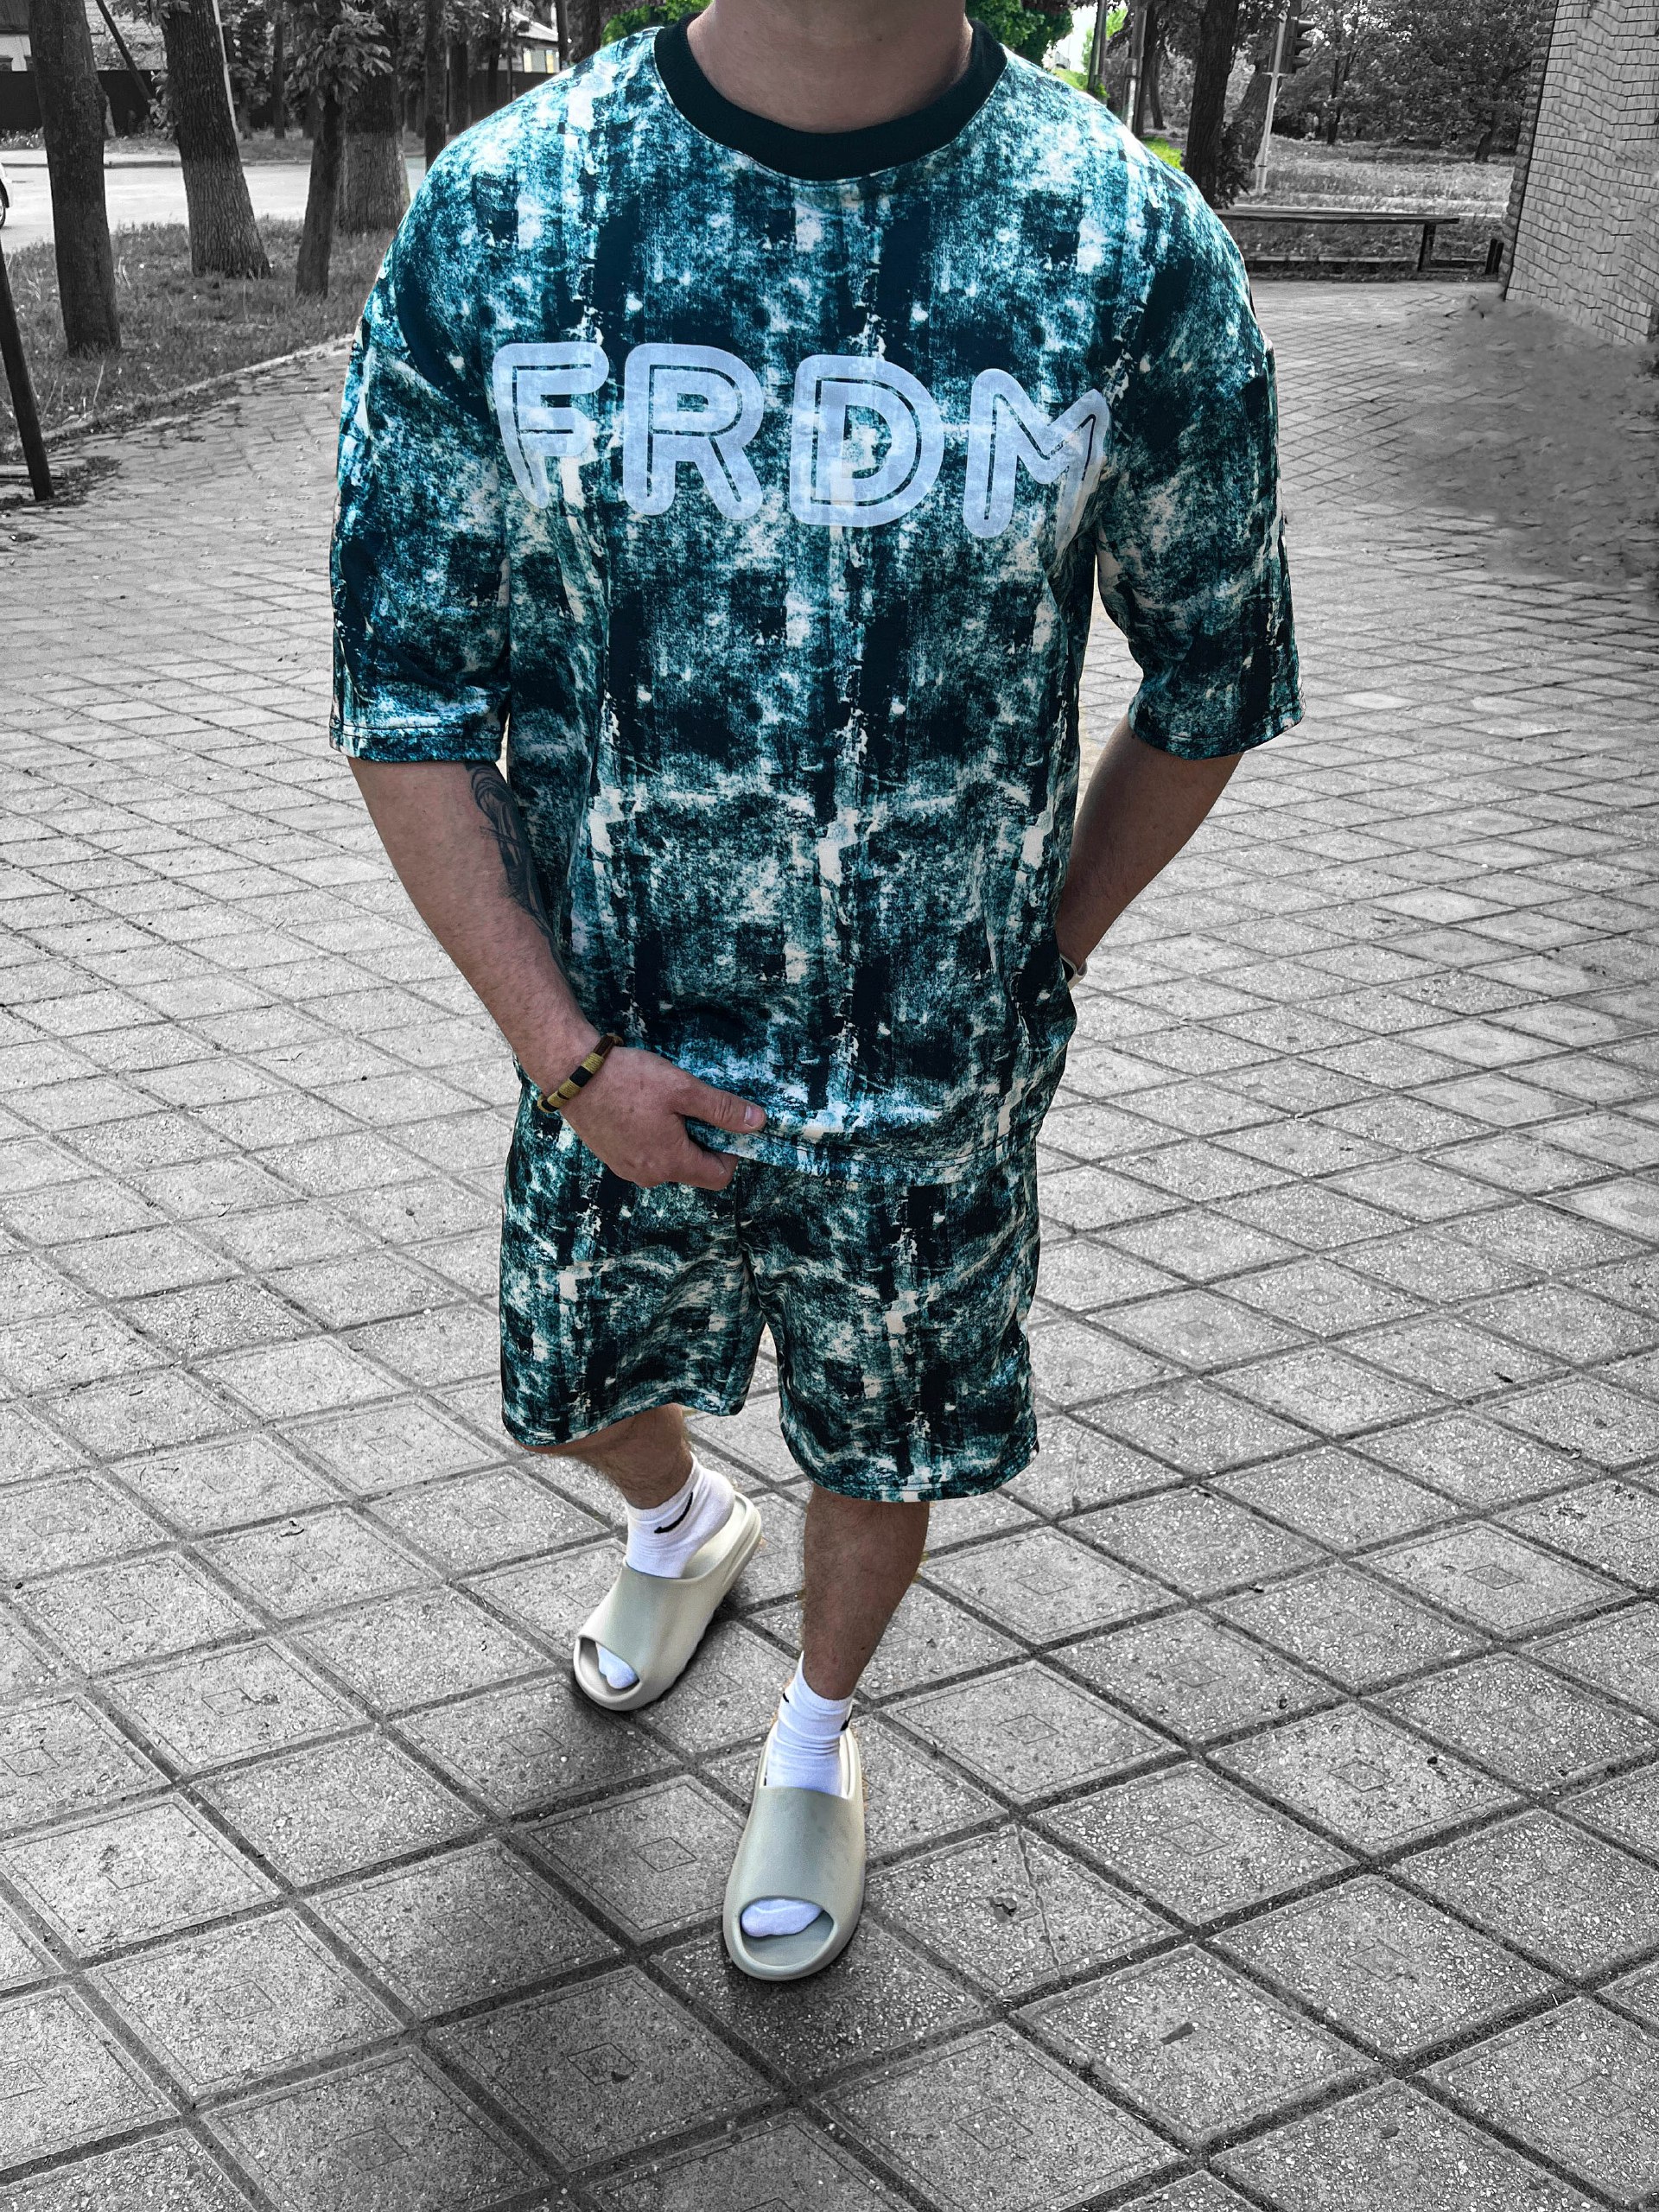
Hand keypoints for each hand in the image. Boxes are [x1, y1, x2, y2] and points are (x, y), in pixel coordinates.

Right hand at [557, 1045, 765, 1189]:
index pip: (719, 1176)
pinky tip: (643, 1109)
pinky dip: (653, 1137)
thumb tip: (758, 1123)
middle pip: (693, 1169)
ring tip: (663, 1104)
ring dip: (676, 1138)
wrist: (572, 1073)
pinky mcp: (611, 1157)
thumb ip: (722, 1109)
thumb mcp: (683, 1089)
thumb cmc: (628, 1079)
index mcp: (671, 1163)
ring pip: (669, 1161)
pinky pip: (646, 1155)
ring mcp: (627, 1169)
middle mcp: (649, 1176)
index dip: (731, 1151)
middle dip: (701, 1140)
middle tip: (690, 1106)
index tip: (724, 1123)